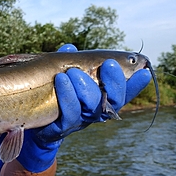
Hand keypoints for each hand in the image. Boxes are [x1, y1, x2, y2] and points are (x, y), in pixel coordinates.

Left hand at [17, 44, 150, 171]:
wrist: (32, 120)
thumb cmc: (52, 93)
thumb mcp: (61, 74)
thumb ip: (68, 62)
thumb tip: (70, 48)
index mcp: (100, 98)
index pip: (123, 92)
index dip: (135, 84)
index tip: (143, 71)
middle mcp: (95, 111)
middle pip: (114, 101)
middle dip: (114, 82)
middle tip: (107, 64)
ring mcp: (80, 121)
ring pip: (92, 107)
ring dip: (85, 87)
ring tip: (73, 72)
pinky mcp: (62, 128)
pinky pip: (69, 114)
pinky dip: (67, 95)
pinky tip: (61, 80)